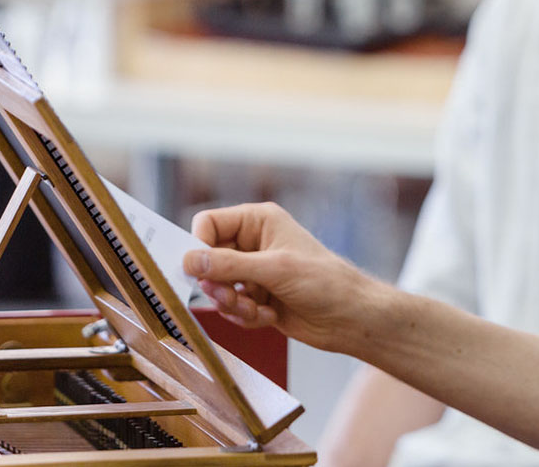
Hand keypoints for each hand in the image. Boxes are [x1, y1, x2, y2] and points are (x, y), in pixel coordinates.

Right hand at [183, 202, 372, 352]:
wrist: (350, 318)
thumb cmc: (324, 282)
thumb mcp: (275, 269)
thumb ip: (229, 264)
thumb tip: (189, 260)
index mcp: (259, 221)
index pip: (208, 224)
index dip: (199, 247)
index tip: (200, 272)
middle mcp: (253, 243)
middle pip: (208, 260)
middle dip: (218, 284)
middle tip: (231, 297)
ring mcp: (254, 272)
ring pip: (217, 288)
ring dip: (233, 304)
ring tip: (257, 309)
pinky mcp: (256, 298)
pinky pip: (231, 308)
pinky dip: (245, 316)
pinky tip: (269, 317)